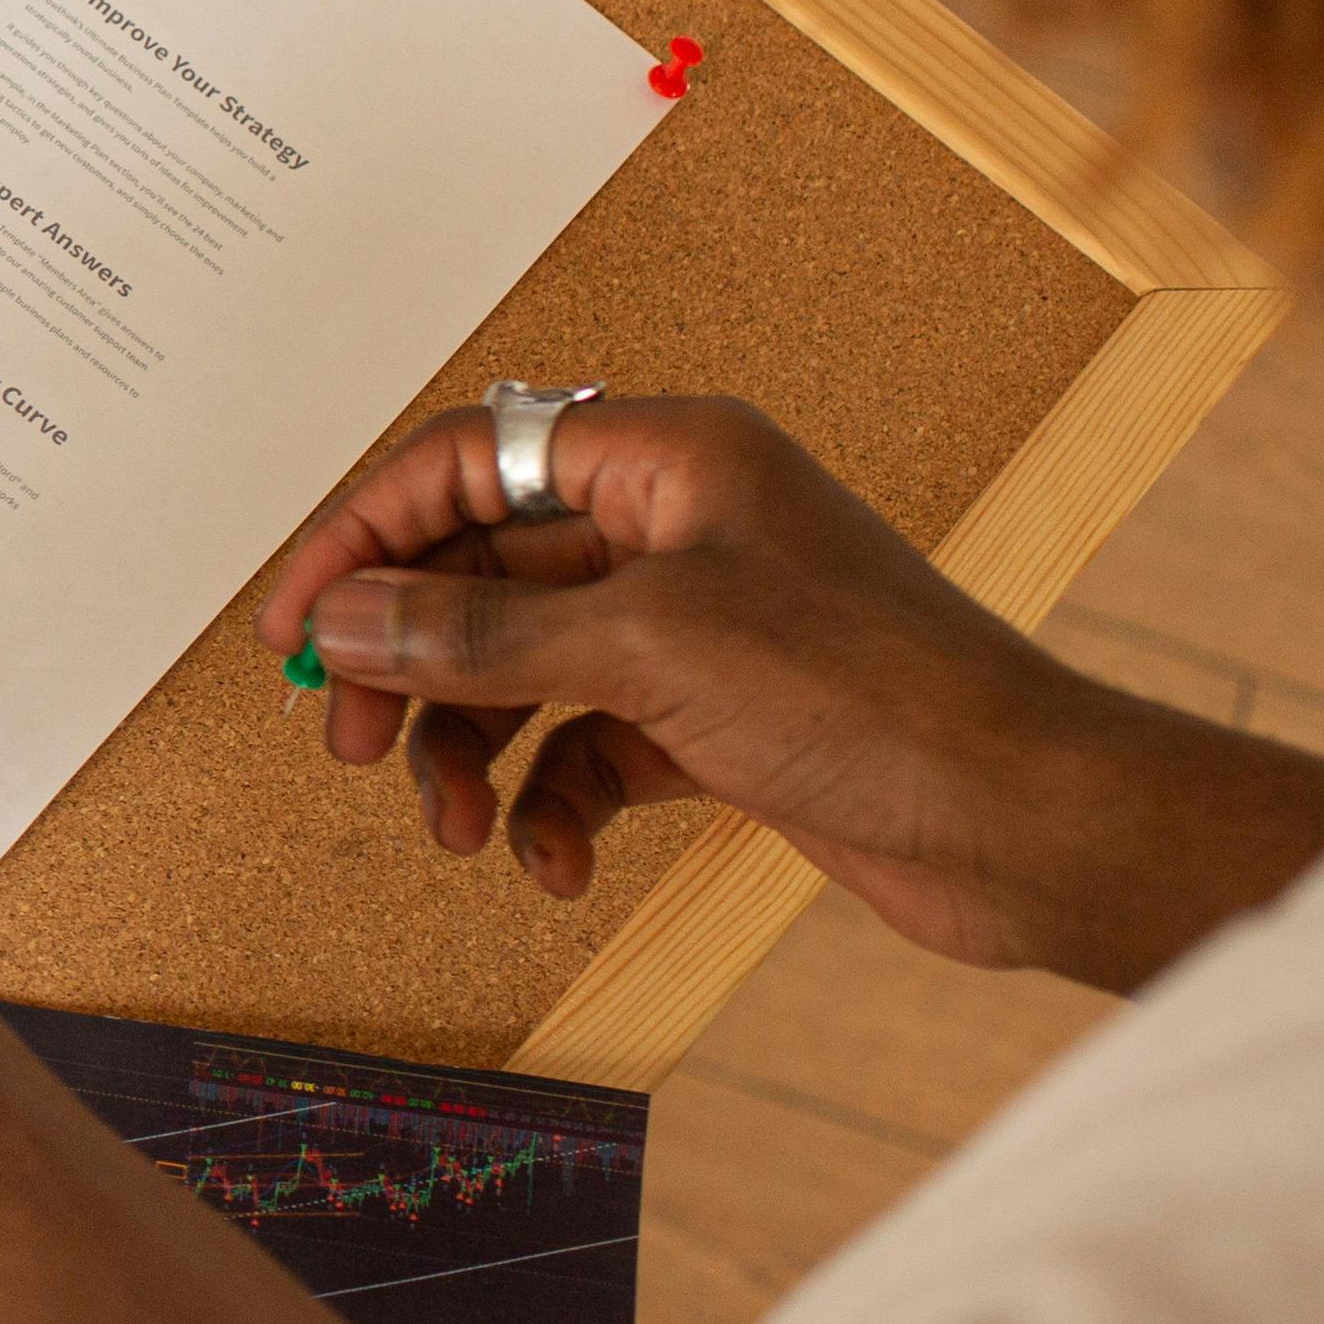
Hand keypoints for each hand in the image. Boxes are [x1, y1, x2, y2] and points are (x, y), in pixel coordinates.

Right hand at [257, 395, 1323, 986]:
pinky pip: (587, 745)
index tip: (295, 625)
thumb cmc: (877, 698)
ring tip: (457, 832)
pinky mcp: (719, 718)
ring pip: (525, 667)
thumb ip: (475, 632)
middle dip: (410, 662)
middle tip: (348, 742)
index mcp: (668, 457)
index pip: (463, 460)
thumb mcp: (643, 650)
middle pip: (482, 570)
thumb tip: (341, 621)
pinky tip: (556, 866)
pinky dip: (557, 805)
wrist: (1028, 824)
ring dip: (472, 750)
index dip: (362, 535)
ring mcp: (698, 624)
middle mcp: (677, 526)